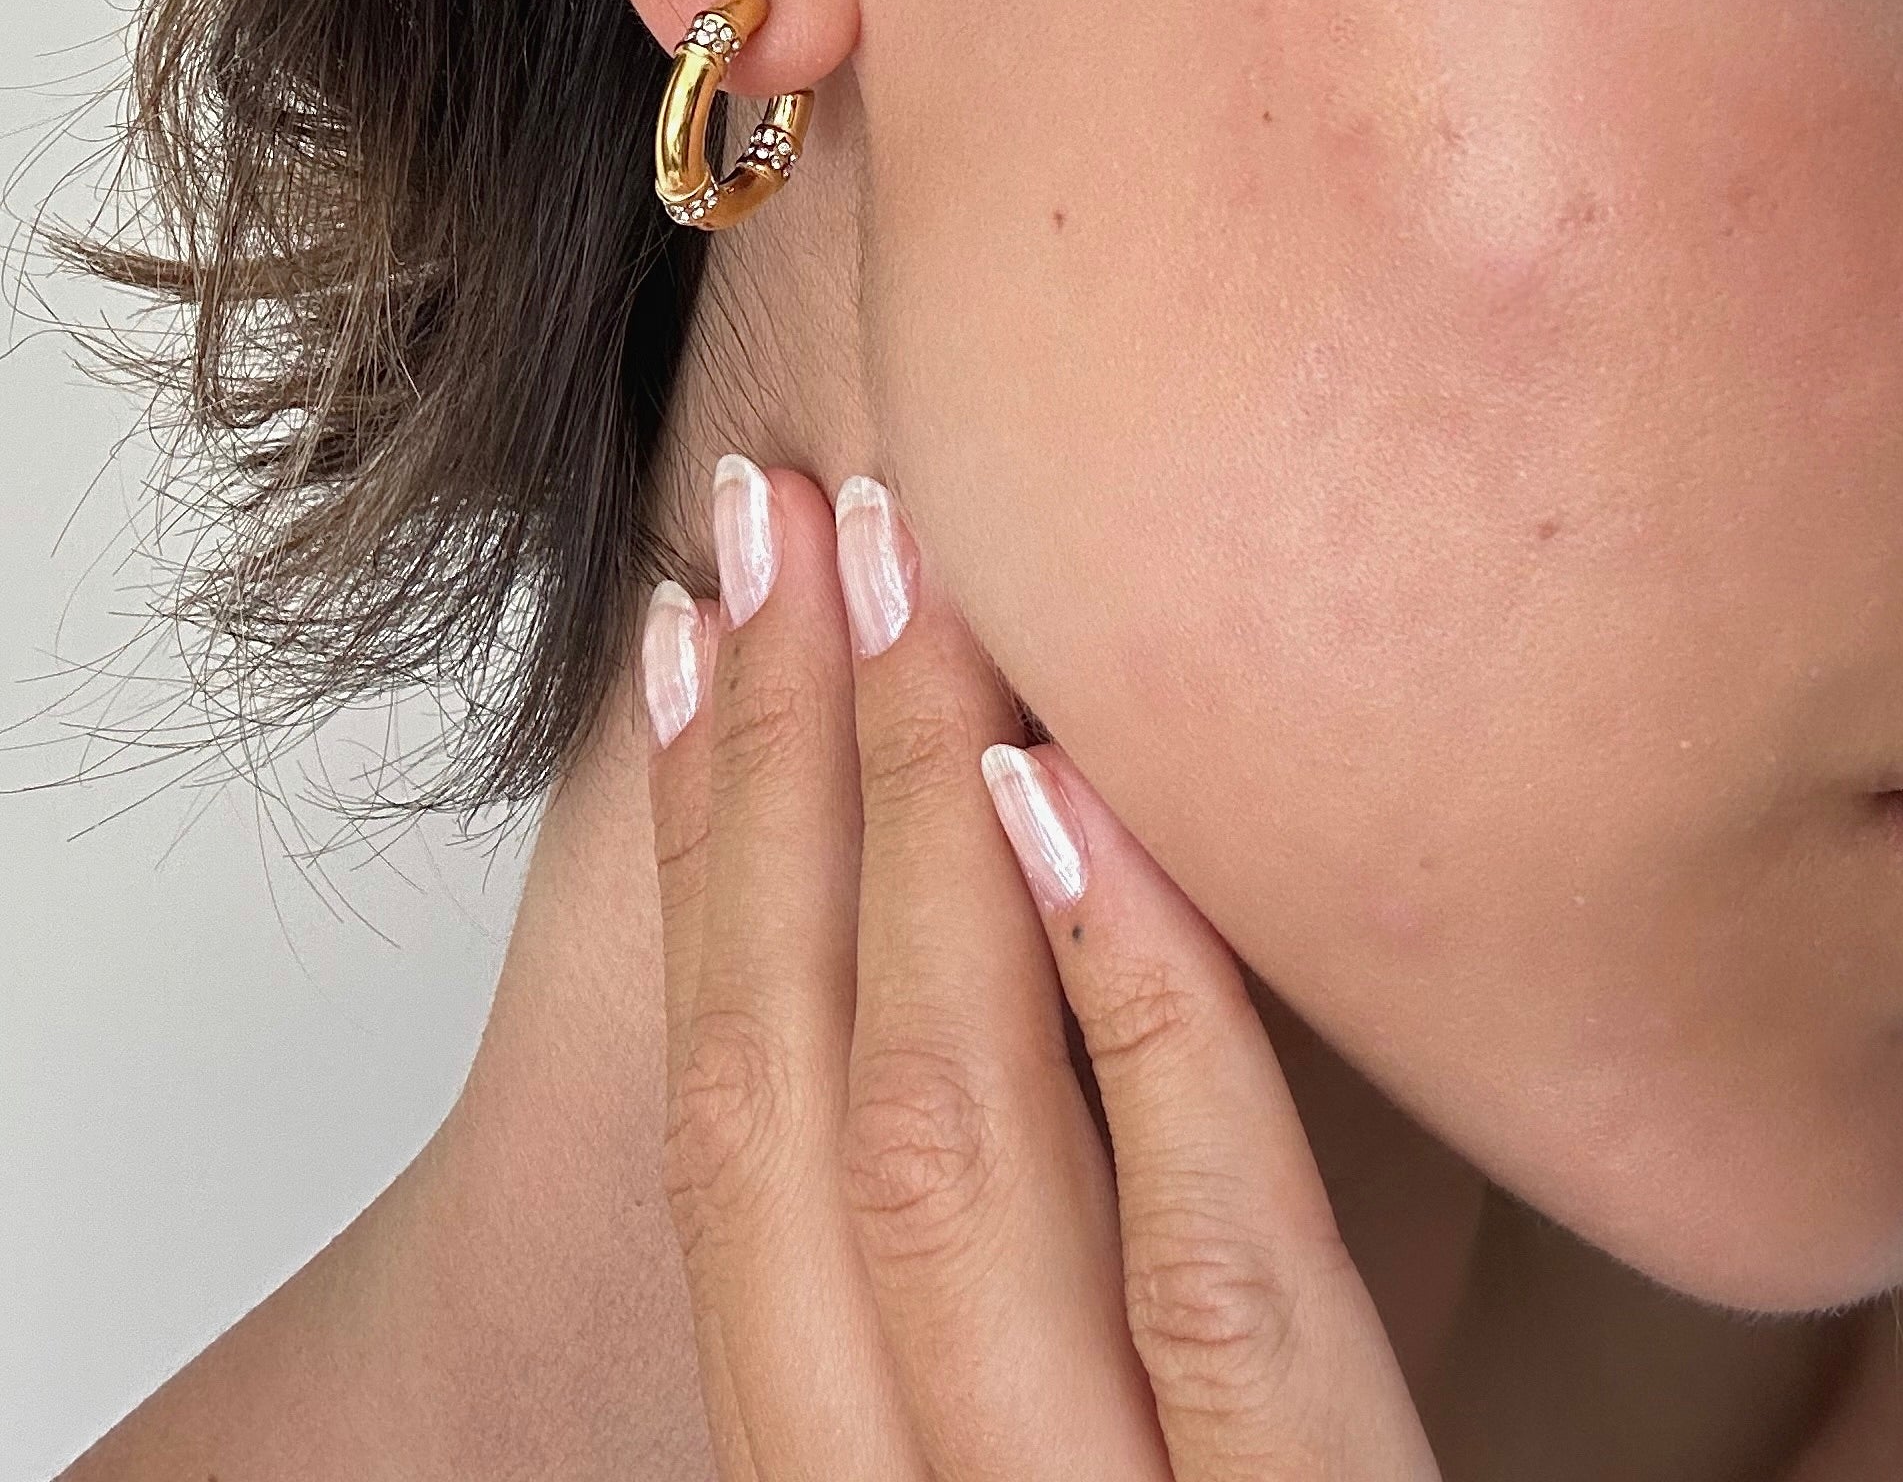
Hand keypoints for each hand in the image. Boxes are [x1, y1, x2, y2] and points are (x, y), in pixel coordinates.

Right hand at [641, 456, 1442, 1478]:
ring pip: (944, 1155)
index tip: (687, 633)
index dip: (697, 865)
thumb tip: (1054, 843)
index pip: (732, 1138)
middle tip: (779, 516)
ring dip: (909, 825)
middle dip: (777, 778)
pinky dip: (1137, 1016)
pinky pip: (1215, 1274)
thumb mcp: (1125, 1412)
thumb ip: (1065, 1220)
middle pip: (796, 1107)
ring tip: (906, 572)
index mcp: (863, 1470)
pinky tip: (1072, 802)